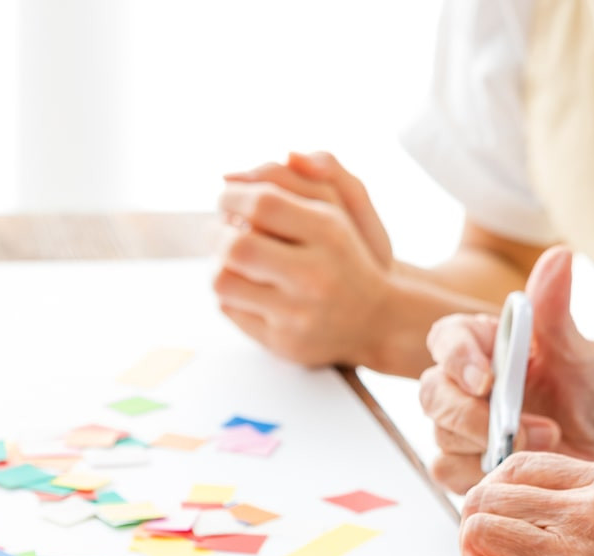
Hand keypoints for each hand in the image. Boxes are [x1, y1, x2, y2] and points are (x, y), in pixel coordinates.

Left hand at [214, 151, 400, 367]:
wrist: (378, 320)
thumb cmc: (347, 258)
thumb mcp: (338, 209)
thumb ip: (292, 180)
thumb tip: (229, 174)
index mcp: (329, 233)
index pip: (263, 204)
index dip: (232, 197)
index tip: (226, 198)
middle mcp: (314, 275)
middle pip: (238, 246)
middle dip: (215, 233)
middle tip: (218, 230)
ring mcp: (298, 313)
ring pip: (225, 282)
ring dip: (218, 265)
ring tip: (229, 259)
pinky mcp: (283, 342)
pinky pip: (231, 311)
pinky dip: (230, 295)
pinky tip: (246, 289)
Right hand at [420, 246, 593, 493]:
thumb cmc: (587, 395)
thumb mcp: (575, 353)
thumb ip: (555, 309)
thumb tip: (559, 255)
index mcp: (481, 345)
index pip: (445, 339)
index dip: (455, 357)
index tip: (485, 379)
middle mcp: (461, 384)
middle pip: (431, 394)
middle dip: (468, 415)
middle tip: (515, 429)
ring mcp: (458, 426)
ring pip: (440, 438)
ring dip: (488, 447)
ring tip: (544, 442)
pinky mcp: (462, 465)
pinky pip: (448, 472)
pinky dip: (481, 475)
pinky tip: (516, 468)